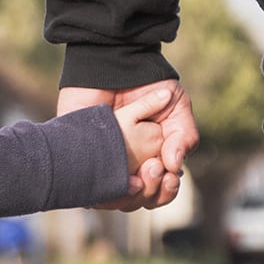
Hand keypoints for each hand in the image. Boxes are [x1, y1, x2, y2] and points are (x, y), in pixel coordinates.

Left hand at [58, 80, 198, 210]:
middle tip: (154, 166)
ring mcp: (102, 162)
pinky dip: (103, 192)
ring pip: (115, 200)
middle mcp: (126, 165)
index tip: (170, 176)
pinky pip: (87, 189)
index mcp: (150, 157)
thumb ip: (183, 135)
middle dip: (152, 191)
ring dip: (132, 195)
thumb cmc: (146, 82)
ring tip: (140, 173)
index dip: (167, 191)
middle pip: (139, 200)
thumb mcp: (176, 105)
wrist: (113, 63)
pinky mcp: (79, 156)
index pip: (159, 191)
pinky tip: (118, 179)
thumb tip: (174, 167)